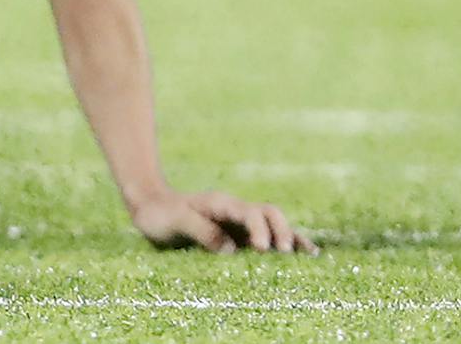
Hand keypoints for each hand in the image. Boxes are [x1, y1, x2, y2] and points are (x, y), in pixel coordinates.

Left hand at [131, 187, 314, 254]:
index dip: (260, 230)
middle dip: (282, 232)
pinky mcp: (239, 237)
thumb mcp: (174, 220)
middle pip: (269, 214)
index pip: (250, 213)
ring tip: (311, 256)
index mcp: (221, 204)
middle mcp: (235, 211)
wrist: (150, 207)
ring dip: (291, 238)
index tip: (263, 250)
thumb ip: (200, 230)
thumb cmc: (159, 214)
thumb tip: (229, 249)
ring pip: (274, 225)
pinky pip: (267, 239)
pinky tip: (302, 256)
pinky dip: (285, 245)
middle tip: (287, 254)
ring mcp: (239, 224)